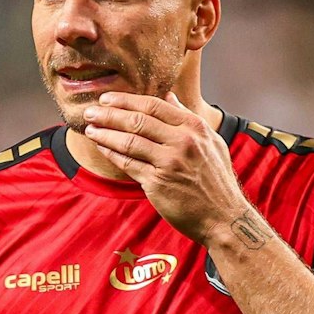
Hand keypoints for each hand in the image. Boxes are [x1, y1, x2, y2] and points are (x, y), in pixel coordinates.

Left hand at [81, 92, 249, 244]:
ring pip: (129, 141)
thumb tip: (169, 96)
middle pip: (137, 121)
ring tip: (90, 129)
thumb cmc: (216, 180)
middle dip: (109, 114)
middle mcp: (182, 142)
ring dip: (105, 134)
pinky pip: (128, 164)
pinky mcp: (157, 183)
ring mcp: (169, 163)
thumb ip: (187, 118)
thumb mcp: (210, 142)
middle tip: (89, 112)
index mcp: (194, 127)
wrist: (223, 217)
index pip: (153, 105)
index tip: (106, 99)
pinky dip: (112, 154)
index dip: (125, 100)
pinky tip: (102, 148)